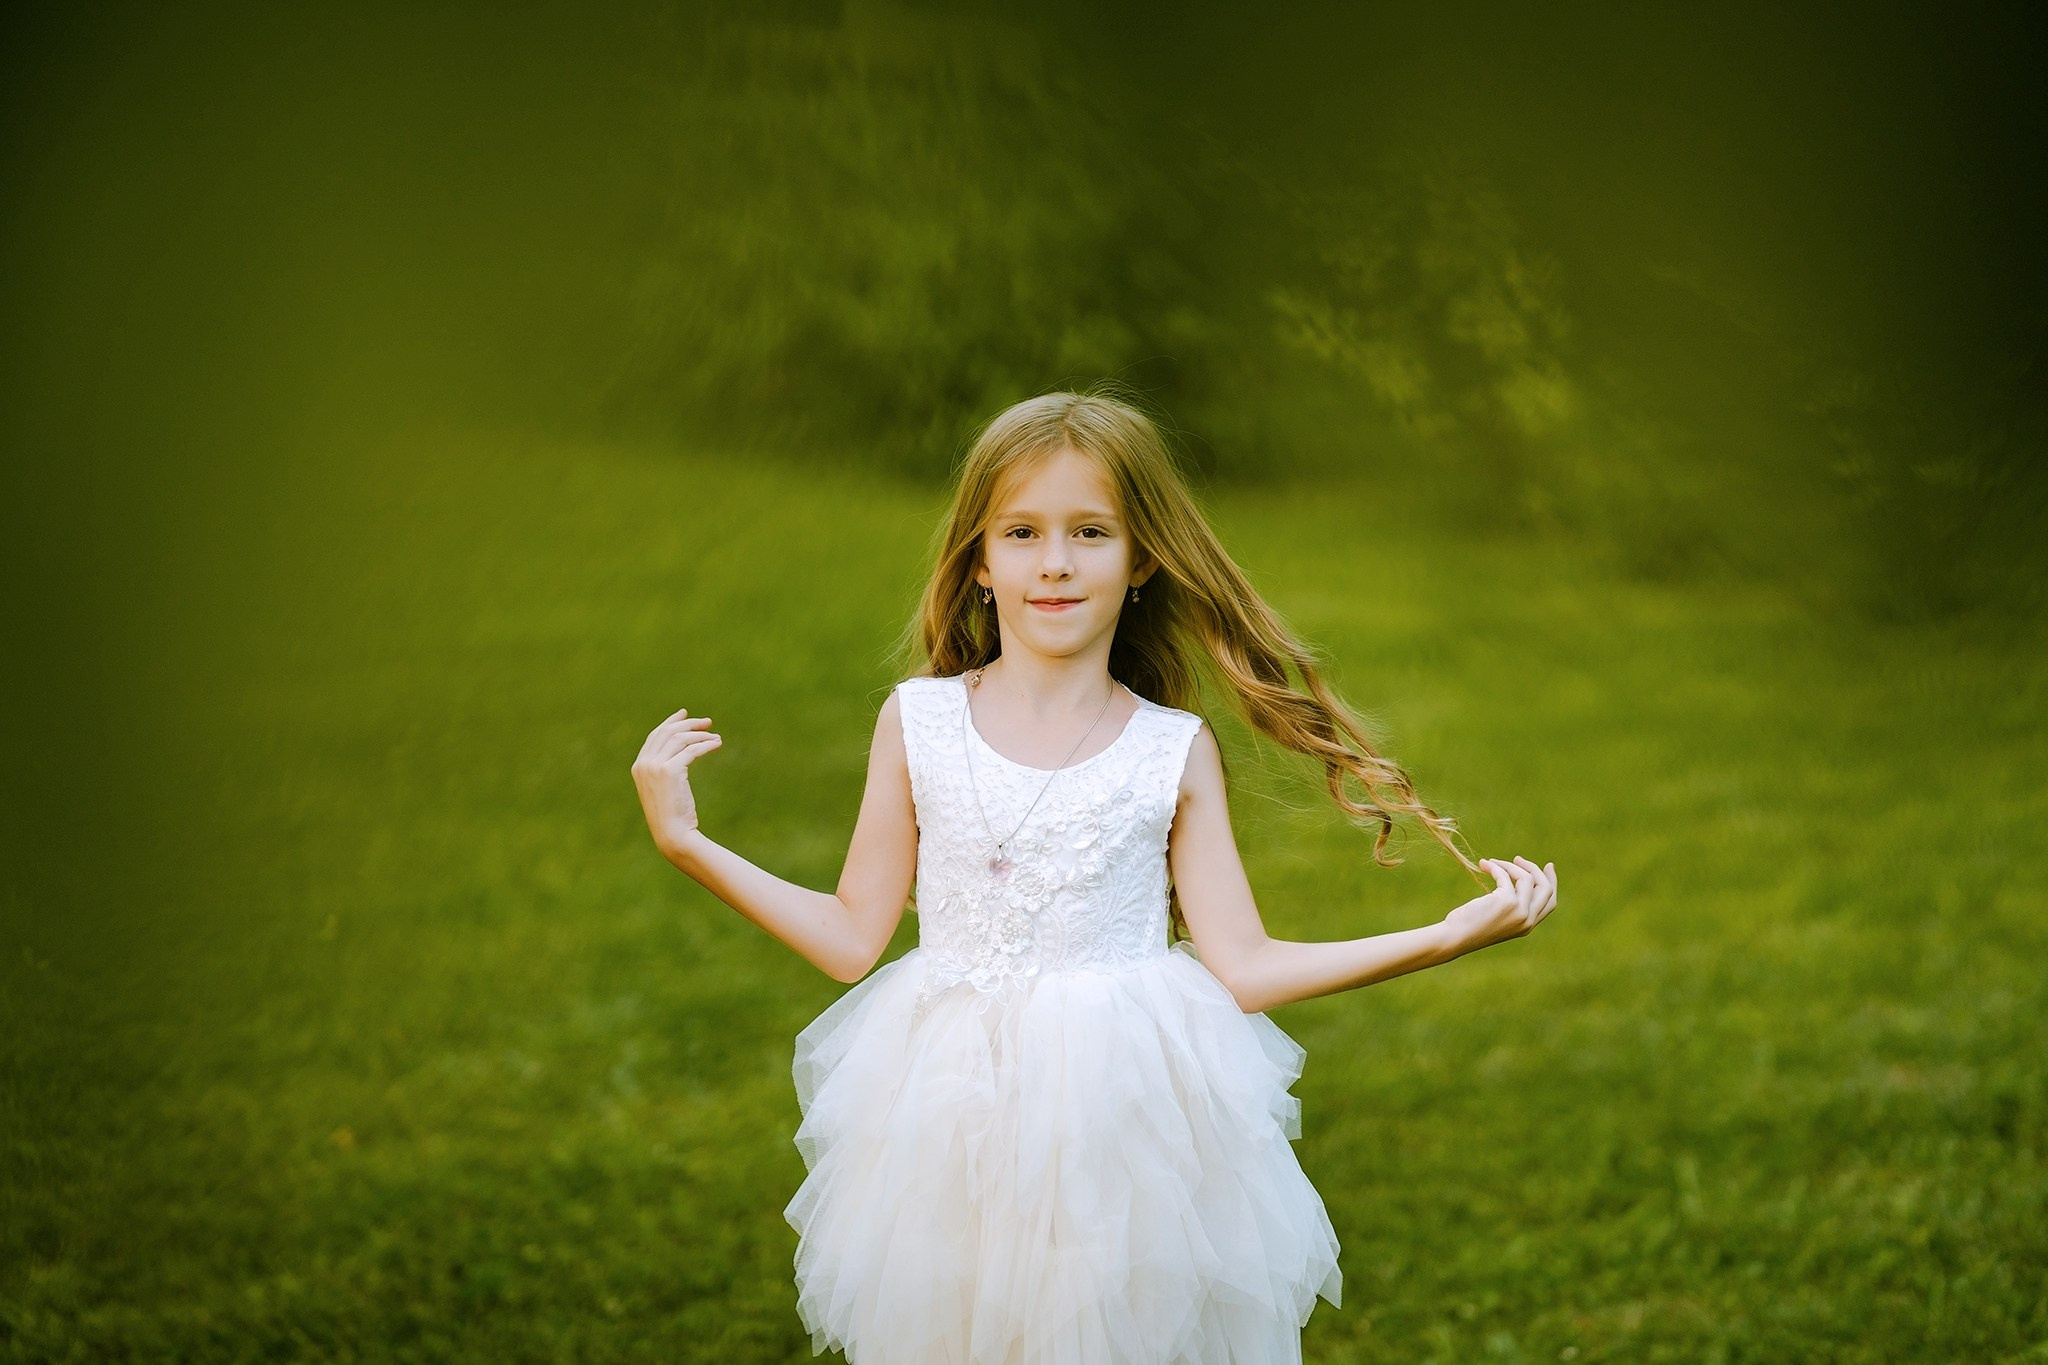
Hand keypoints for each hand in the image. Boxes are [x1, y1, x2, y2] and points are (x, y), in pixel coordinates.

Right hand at [631, 706, 721, 855]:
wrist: (672, 834)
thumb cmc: (671, 816)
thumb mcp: (664, 789)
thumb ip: (666, 769)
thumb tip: (684, 751)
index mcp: (639, 766)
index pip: (655, 736)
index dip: (670, 722)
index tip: (685, 714)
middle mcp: (644, 763)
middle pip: (668, 732)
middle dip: (688, 723)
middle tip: (707, 722)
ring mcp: (655, 766)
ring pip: (681, 739)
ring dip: (701, 735)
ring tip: (716, 737)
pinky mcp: (670, 770)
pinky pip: (692, 750)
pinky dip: (706, 744)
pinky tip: (717, 744)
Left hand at [1441, 856, 1557, 954]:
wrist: (1456, 937)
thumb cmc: (1470, 926)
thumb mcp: (1498, 917)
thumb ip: (1513, 905)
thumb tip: (1521, 877)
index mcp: (1528, 926)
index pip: (1550, 902)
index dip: (1551, 882)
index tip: (1548, 866)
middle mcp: (1528, 920)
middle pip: (1546, 888)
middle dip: (1534, 869)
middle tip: (1518, 859)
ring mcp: (1520, 911)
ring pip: (1527, 878)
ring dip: (1509, 865)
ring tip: (1492, 862)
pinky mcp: (1507, 901)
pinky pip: (1506, 875)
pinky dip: (1496, 867)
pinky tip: (1484, 865)